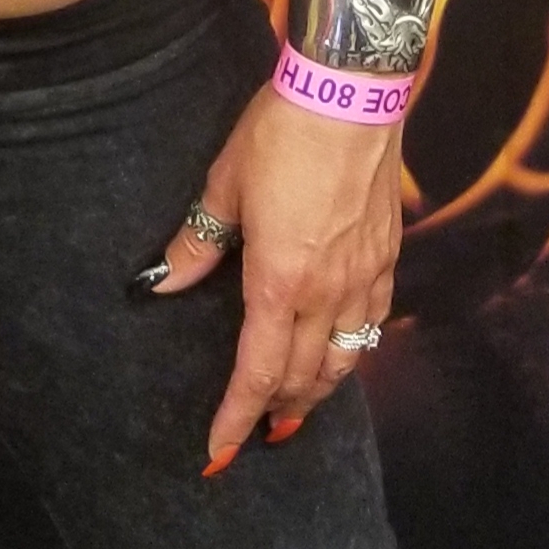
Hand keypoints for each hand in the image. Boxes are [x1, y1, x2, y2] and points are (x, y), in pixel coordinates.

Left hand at [149, 79, 401, 466]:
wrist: (350, 94)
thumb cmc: (280, 135)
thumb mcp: (225, 184)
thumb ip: (197, 242)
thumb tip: (161, 281)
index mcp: (279, 282)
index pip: (257, 372)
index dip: (236, 418)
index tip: (218, 453)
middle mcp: (327, 293)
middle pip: (303, 377)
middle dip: (277, 411)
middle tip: (256, 430)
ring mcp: (364, 278)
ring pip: (346, 360)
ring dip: (318, 390)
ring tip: (297, 404)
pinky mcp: (388, 257)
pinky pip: (373, 323)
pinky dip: (353, 350)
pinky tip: (342, 348)